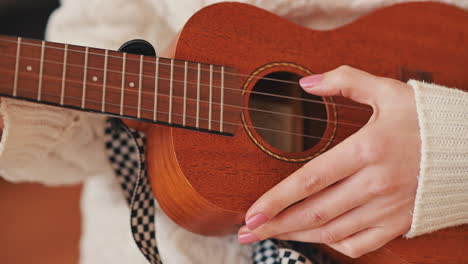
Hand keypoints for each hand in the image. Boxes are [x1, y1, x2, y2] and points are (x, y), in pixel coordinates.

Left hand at [238, 66, 420, 257]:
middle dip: (275, 225)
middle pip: (314, 212)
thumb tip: (306, 83)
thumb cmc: (427, 119)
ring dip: (297, 236)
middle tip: (247, 231)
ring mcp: (388, 209)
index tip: (252, 212)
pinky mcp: (400, 223)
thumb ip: (345, 81)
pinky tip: (316, 239)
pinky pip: (361, 244)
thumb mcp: (388, 91)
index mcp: (367, 150)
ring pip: (332, 232)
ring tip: (270, 235)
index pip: (310, 180)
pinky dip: (334, 246)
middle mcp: (375, 184)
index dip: (276, 199)